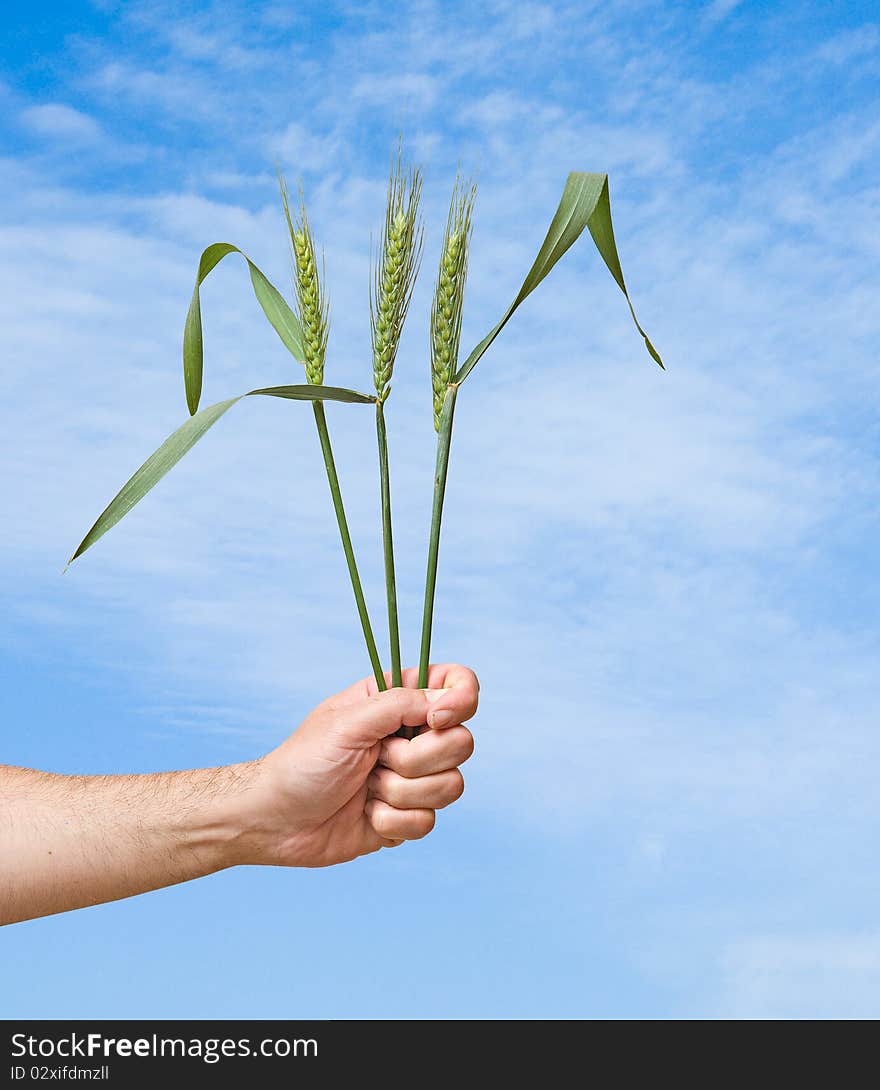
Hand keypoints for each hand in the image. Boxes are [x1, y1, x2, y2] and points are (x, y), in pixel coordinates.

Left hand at [237, 664, 477, 867]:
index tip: (435, 720)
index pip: (455, 684)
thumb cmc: (303, 763)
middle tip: (376, 759)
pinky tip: (366, 816)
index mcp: (397, 701)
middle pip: (461, 742)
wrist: (276, 822)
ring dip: (401, 792)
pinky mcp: (407, 816)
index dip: (460, 700)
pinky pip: (429, 821)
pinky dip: (393, 821)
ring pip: (451, 785)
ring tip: (366, 789)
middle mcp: (411, 736)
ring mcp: (413, 778)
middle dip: (416, 759)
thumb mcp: (348, 722)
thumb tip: (445, 702)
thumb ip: (400, 704)